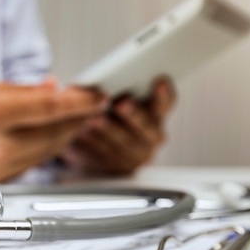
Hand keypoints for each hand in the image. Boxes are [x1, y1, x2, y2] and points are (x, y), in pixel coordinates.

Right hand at [0, 81, 106, 181]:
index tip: (96, 96)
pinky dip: (48, 147)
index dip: (80, 103)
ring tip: (78, 117)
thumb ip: (19, 91)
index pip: (48, 109)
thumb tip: (53, 89)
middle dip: (79, 119)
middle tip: (92, 103)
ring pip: (48, 152)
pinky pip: (33, 163)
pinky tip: (54, 134)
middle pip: (55, 135)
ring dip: (67, 134)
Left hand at [60, 78, 175, 174]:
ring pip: (125, 142)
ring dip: (109, 130)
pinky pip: (107, 156)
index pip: (166, 102)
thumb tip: (101, 83)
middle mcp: (152, 134)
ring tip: (94, 119)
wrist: (95, 146)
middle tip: (120, 103)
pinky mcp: (119, 167)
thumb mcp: (115, 98)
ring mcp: (137, 154)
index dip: (164, 93)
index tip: (160, 81)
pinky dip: (95, 144)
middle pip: (147, 125)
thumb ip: (116, 89)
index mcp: (156, 112)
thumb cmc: (108, 113)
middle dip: (133, 113)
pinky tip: (84, 135)